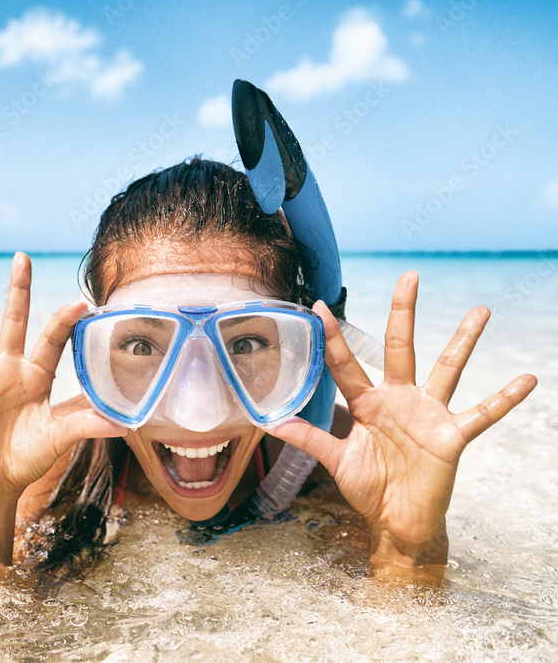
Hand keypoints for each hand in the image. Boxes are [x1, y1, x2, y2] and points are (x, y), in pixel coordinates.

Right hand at [0, 253, 125, 581]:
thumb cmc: (28, 458)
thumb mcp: (58, 438)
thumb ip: (85, 425)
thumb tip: (124, 423)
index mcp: (37, 375)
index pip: (52, 339)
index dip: (64, 321)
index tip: (80, 302)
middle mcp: (10, 368)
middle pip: (15, 320)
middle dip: (19, 290)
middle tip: (22, 258)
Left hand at [271, 272, 536, 569]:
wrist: (396, 521)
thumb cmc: (368, 488)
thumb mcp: (335, 461)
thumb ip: (309, 439)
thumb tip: (271, 423)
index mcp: (366, 403)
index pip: (346, 363)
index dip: (333, 337)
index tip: (318, 306)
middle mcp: (398, 399)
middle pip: (400, 347)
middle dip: (403, 312)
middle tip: (409, 277)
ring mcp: (427, 414)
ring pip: (447, 368)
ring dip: (464, 340)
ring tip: (480, 310)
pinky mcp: (451, 436)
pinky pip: (482, 414)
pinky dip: (504, 399)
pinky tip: (527, 379)